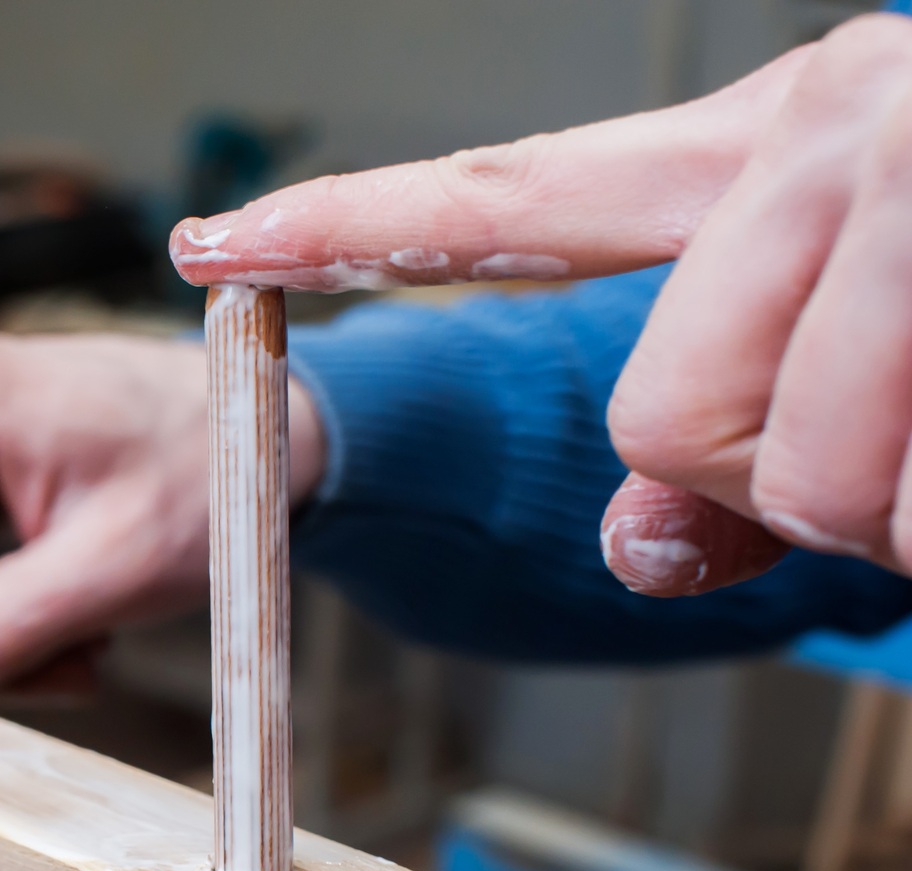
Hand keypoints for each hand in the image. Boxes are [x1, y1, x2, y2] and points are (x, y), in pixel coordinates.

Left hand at [170, 16, 911, 596]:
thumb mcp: (886, 348)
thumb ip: (736, 454)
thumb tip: (635, 554)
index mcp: (764, 155)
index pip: (507, 195)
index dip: (346, 230)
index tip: (213, 248)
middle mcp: (827, 133)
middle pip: (664, 412)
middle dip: (784, 493)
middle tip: (898, 460)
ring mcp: (909, 173)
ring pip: (801, 461)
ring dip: (904, 510)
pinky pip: (905, 488)